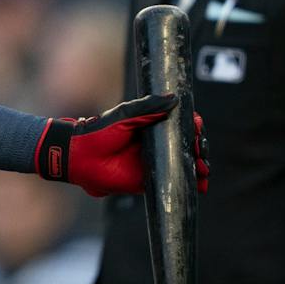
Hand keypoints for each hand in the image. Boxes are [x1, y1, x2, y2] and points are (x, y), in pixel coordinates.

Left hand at [37, 93, 209, 198]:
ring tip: (205, 167)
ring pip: (185, 164)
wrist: (80, 159)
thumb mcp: (123, 116)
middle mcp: (155, 145)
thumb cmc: (98, 134)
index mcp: (150, 127)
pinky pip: (174, 182)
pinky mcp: (150, 181)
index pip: (179, 126)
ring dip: (200, 165)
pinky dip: (191, 184)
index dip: (192, 127)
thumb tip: (174, 99)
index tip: (198, 125)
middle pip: (187, 145)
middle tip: (201, 148)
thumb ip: (147, 109)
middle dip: (200, 147)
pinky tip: (202, 184)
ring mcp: (154, 163)